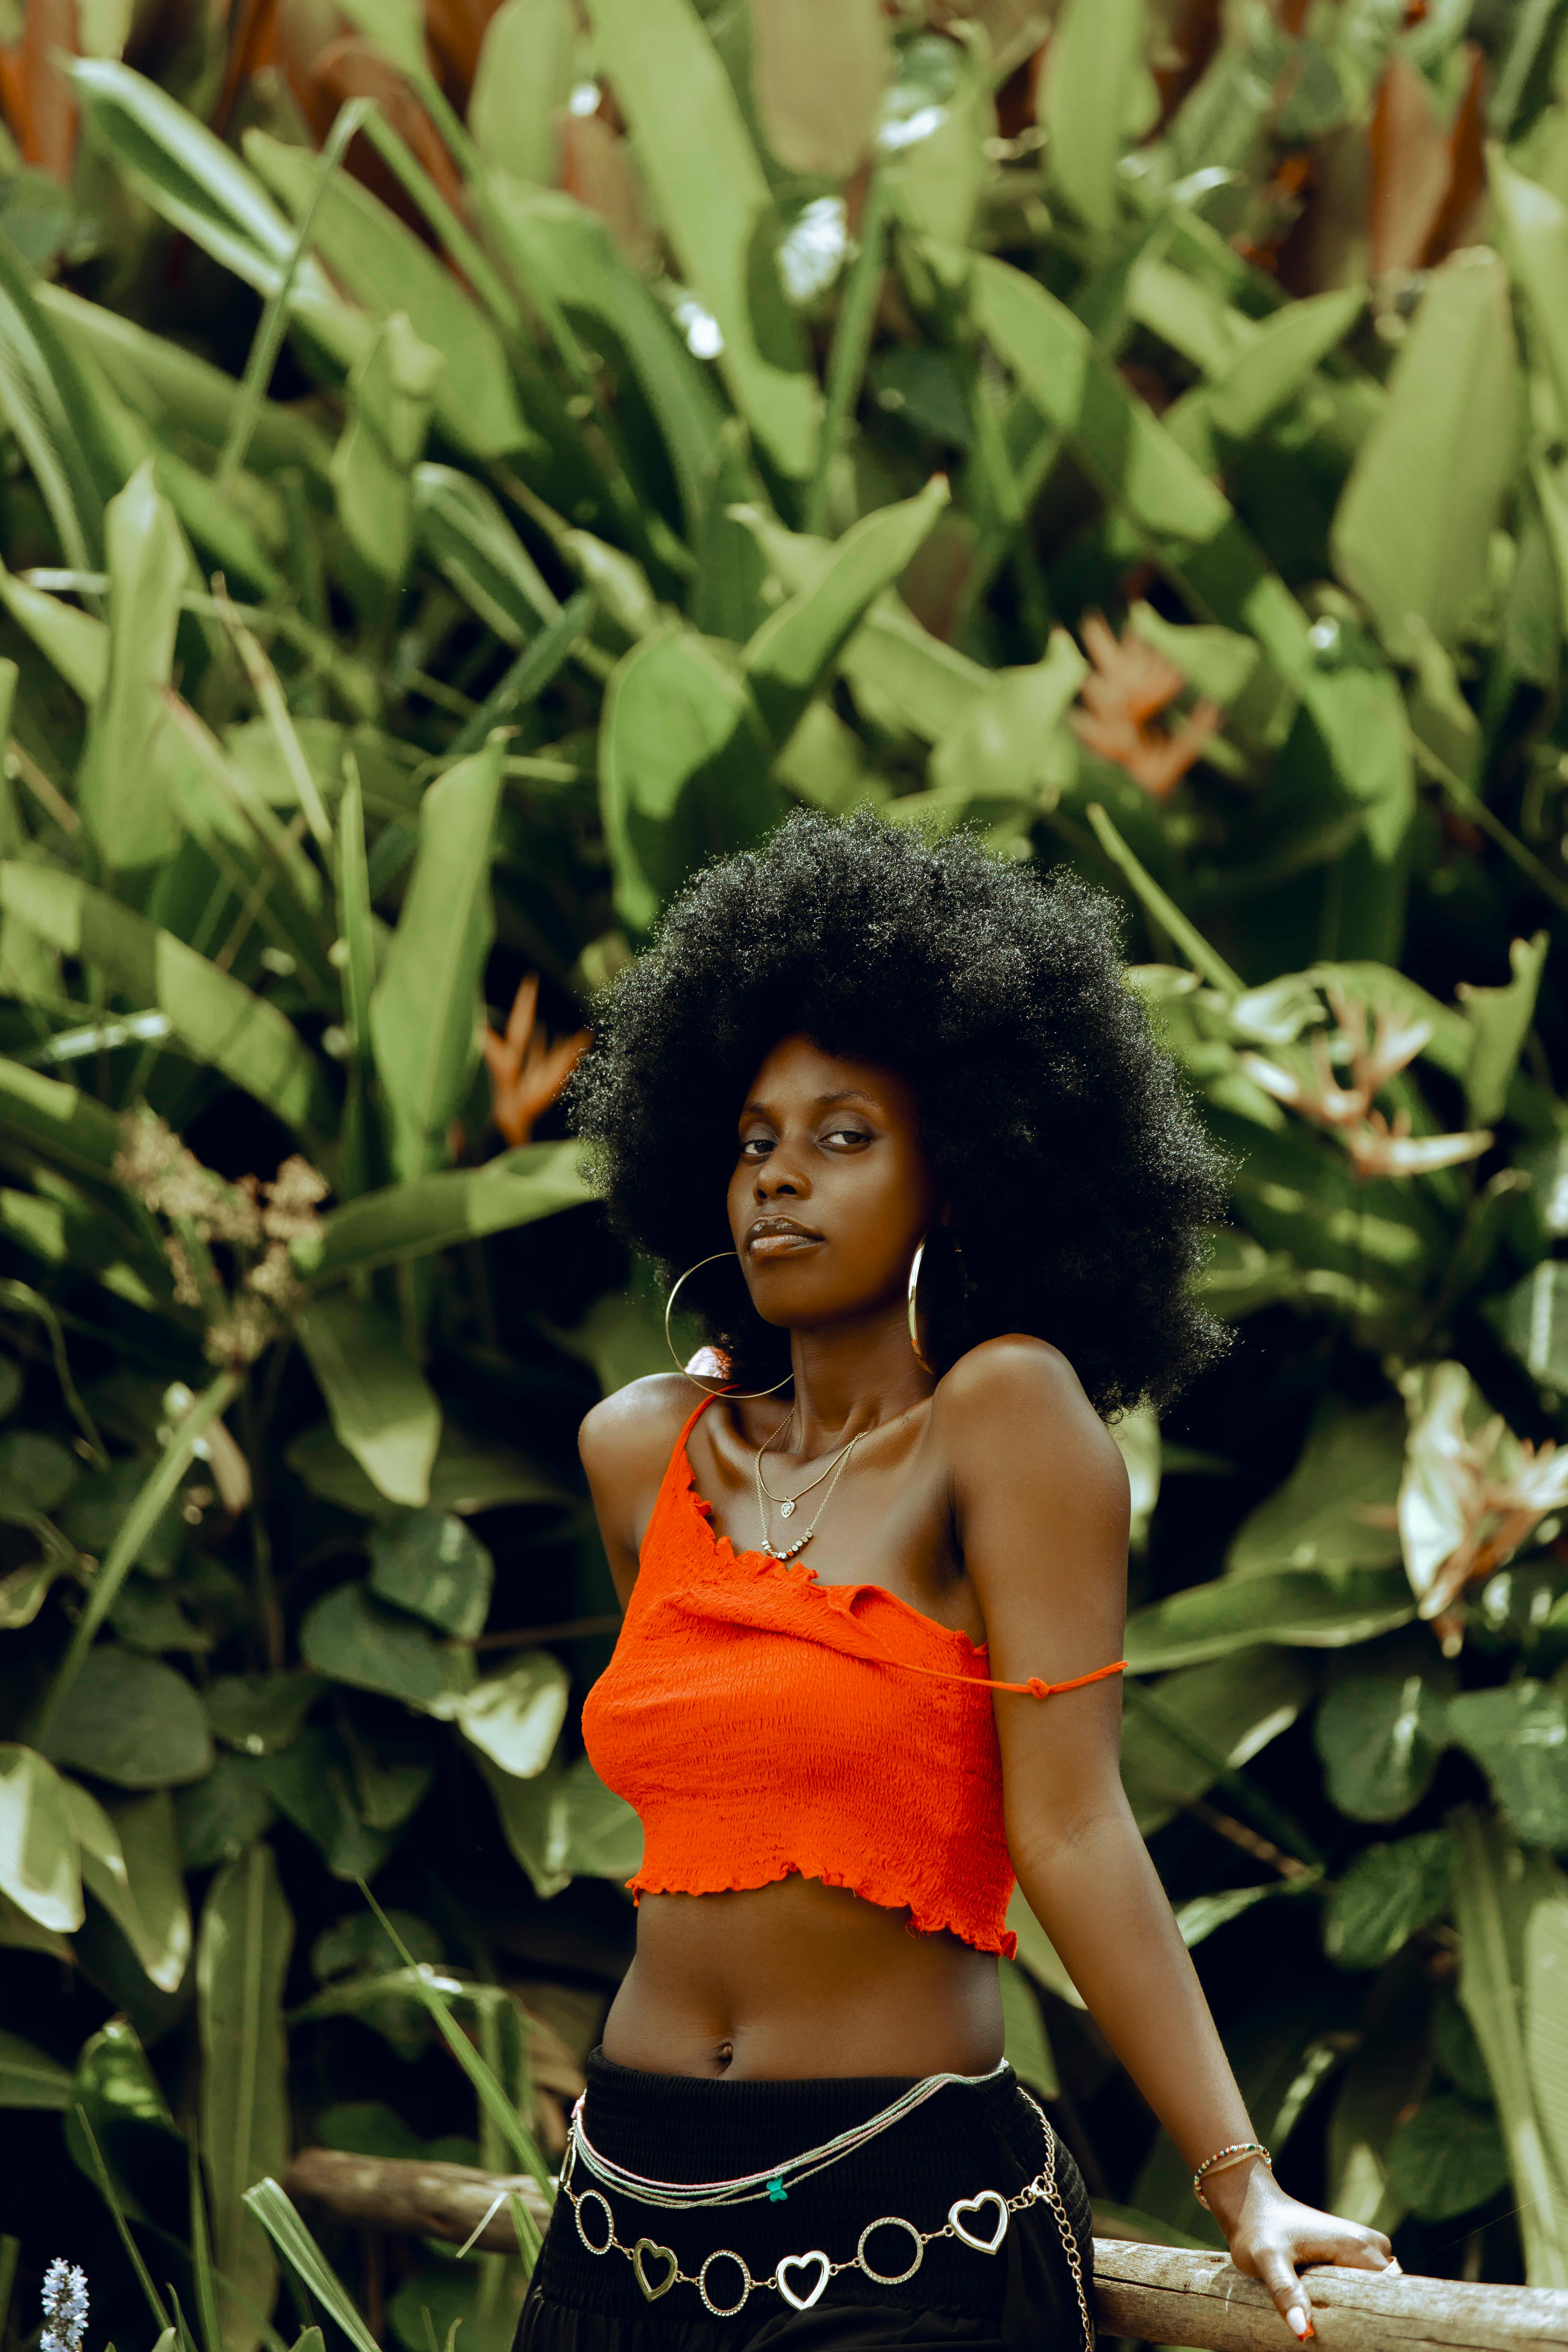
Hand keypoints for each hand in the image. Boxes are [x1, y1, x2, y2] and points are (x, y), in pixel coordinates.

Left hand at [1202, 2159, 1396, 2338]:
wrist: (1249, 2204)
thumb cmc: (1258, 2229)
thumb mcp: (1267, 2261)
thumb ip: (1286, 2292)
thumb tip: (1304, 2333)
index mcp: (1355, 2245)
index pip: (1390, 2289)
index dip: (1381, 2315)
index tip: (1364, 2335)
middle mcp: (1365, 2242)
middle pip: (1387, 2289)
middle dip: (1371, 2311)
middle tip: (1344, 2330)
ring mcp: (1358, 2243)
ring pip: (1377, 2284)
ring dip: (1364, 2302)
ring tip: (1339, 2319)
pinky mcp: (1348, 2249)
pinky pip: (1365, 2277)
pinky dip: (1356, 2293)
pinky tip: (1336, 2306)